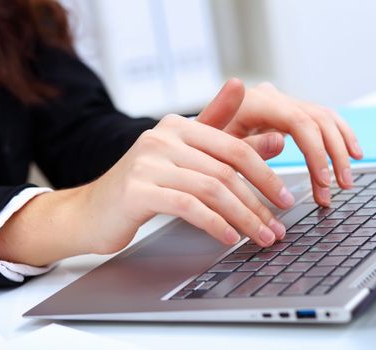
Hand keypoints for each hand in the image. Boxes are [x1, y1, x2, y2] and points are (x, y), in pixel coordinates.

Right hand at [0, 83, 295, 265]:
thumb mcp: (186, 161)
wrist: (90, 213)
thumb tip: (276, 136)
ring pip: (211, 188)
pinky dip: (214, 223)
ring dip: (243, 217)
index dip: (266, 174)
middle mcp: (163, 137)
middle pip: (226, 169)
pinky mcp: (137, 190)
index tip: (285, 198)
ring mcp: (148, 161)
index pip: (235, 146)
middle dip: (259, 201)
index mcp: (179, 125)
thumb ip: (228, 145)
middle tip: (279, 226)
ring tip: (262, 237)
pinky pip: (188, 206)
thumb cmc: (143, 188)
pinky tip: (228, 238)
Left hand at [197, 79, 362, 205]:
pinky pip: (322, 120)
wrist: (198, 136)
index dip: (316, 153)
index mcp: (254, 102)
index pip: (299, 122)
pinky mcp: (289, 112)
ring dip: (341, 150)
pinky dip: (340, 137)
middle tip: (338, 188)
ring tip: (346, 181)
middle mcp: (273, 97)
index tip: (324, 181)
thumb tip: (281, 142)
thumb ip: (247, 145)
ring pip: (325, 119)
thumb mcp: (217, 149)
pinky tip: (354, 153)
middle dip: (332, 156)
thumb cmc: (203, 146)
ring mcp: (283, 103)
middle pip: (317, 120)